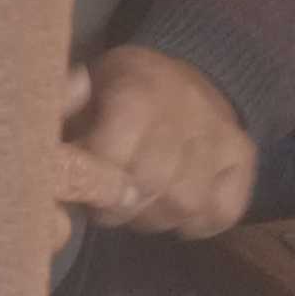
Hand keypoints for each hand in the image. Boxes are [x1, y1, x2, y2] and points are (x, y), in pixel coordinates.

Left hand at [59, 45, 255, 241]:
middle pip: (151, 186)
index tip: (83, 187)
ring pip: (187, 203)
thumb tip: (51, 147)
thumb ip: (63, 116)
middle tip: (107, 206)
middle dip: (120, 208)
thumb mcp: (84, 89)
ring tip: (141, 207)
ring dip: (157, 217)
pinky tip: (176, 211)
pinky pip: (224, 210)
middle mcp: (183, 110)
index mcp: (137, 90)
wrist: (186, 73)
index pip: (113, 156)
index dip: (93, 183)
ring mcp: (220, 133)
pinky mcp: (243, 154)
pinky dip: (199, 223)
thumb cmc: (120, 91)